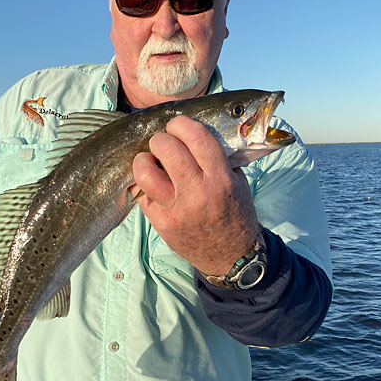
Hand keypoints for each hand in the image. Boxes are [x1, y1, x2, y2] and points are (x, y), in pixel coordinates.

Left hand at [132, 115, 259, 275]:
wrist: (231, 257)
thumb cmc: (235, 214)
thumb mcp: (238, 182)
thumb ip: (219, 158)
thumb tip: (194, 134)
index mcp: (220, 179)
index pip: (196, 138)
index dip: (182, 124)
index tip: (177, 125)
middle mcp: (197, 193)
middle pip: (167, 149)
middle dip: (161, 138)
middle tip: (163, 142)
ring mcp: (176, 209)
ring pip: (145, 172)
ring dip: (144, 159)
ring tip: (150, 160)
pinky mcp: (161, 223)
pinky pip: (142, 194)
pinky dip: (144, 184)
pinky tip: (153, 183)